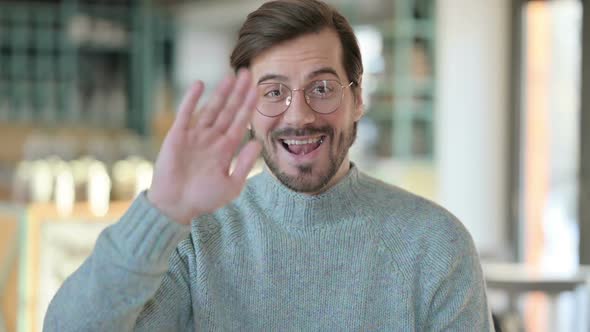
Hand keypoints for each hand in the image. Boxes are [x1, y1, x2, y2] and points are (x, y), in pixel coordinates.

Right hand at [147, 69, 261, 224]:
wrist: (175, 206)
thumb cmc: (204, 199)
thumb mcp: (231, 185)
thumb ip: (244, 164)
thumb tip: (258, 142)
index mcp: (226, 149)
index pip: (240, 122)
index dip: (248, 106)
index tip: (257, 89)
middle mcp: (212, 139)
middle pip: (228, 111)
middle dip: (238, 93)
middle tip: (247, 73)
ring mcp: (195, 135)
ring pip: (211, 109)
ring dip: (220, 93)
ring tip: (230, 76)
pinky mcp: (178, 135)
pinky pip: (186, 113)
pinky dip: (192, 99)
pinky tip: (200, 84)